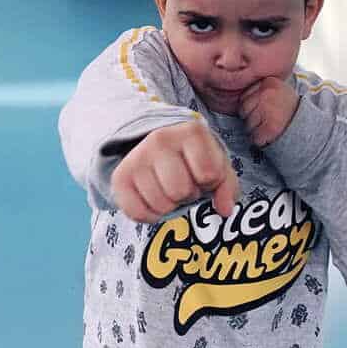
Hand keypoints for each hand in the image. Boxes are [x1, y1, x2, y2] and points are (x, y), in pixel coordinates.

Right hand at [111, 120, 240, 221]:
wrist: (157, 144)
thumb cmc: (193, 157)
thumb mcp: (216, 164)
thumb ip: (227, 187)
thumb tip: (224, 210)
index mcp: (191, 132)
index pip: (208, 174)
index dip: (209, 182)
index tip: (202, 174)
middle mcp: (160, 139)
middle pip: (181, 191)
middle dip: (187, 194)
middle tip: (184, 184)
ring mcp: (137, 157)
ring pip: (161, 205)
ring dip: (169, 205)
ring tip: (168, 188)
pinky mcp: (120, 176)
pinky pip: (137, 213)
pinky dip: (150, 215)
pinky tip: (154, 200)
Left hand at [238, 77, 299, 147]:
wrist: (310, 126)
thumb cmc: (289, 109)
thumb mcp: (277, 90)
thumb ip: (259, 90)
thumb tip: (232, 90)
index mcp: (268, 82)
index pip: (244, 97)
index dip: (251, 107)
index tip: (265, 109)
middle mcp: (267, 94)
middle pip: (243, 110)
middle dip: (251, 118)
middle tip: (268, 119)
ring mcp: (269, 110)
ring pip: (247, 125)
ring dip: (256, 130)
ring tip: (270, 126)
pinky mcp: (270, 128)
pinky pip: (254, 137)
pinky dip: (260, 141)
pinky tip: (270, 136)